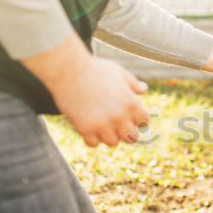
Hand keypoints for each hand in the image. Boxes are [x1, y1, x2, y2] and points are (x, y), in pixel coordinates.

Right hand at [21, 35, 149, 146]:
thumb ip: (132, 83)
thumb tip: (144, 90)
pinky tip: (89, 128)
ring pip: (112, 143)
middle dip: (127, 132)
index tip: (132, 117)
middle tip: (119, 126)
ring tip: (103, 125)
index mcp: (131, 103)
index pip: (144, 121)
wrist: (68, 70)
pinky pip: (93, 144)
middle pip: (132, 137)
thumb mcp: (118, 72)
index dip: (139, 119)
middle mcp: (119, 117)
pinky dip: (92, 138)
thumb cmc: (94, 68)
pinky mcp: (85, 129)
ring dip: (109, 135)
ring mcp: (102, 125)